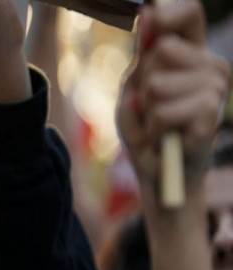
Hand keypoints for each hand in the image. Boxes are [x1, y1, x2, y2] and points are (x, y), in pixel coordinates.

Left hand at [118, 2, 230, 198]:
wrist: (159, 173)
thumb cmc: (145, 129)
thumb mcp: (135, 86)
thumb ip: (143, 51)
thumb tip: (149, 10)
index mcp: (192, 53)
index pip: (190, 12)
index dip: (169, 12)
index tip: (152, 20)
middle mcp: (210, 65)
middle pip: (162, 48)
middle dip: (143, 80)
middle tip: (150, 105)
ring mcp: (215, 88)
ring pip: (157, 83)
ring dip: (147, 109)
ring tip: (156, 124)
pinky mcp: (211, 113)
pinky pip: (164, 112)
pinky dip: (153, 129)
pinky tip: (163, 137)